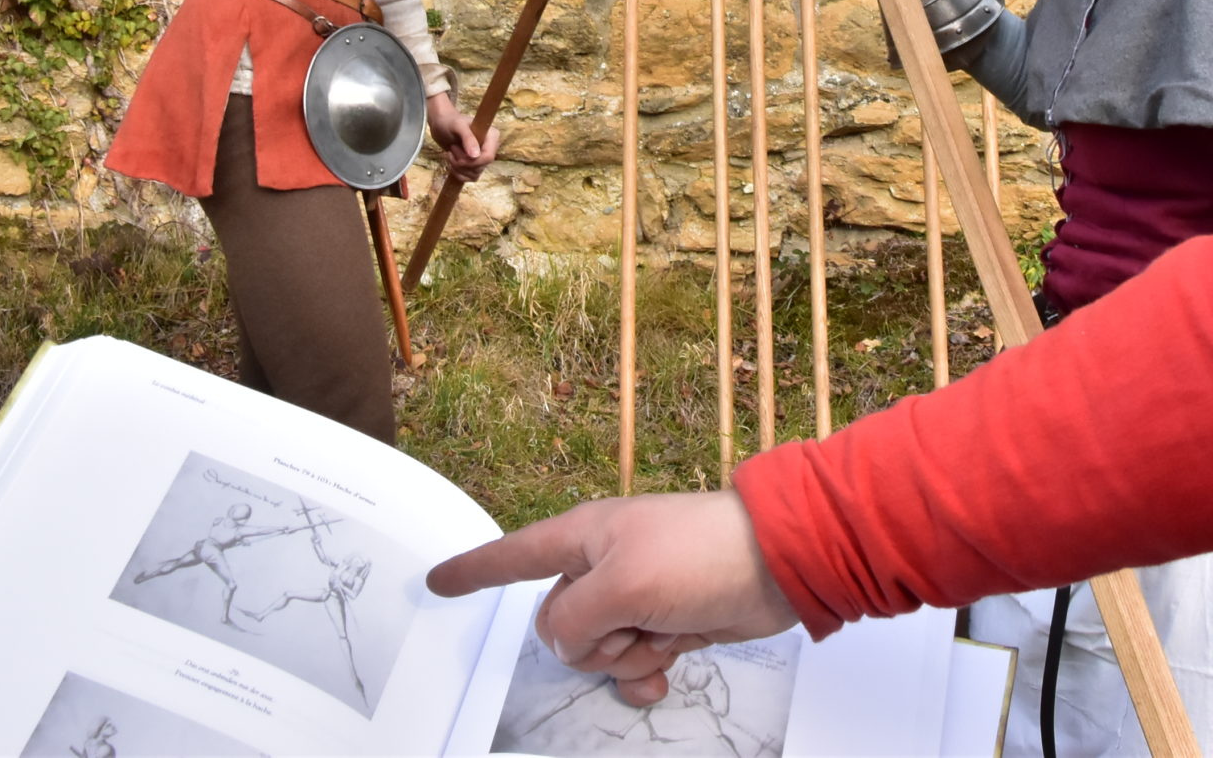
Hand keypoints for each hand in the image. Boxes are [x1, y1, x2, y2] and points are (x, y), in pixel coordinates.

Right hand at [426, 492, 801, 705]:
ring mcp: (635, 596)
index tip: (436, 582)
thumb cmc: (701, 553)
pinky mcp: (666, 622)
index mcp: (583, 539)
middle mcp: (603, 565)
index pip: (513, 555)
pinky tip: (666, 673)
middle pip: (557, 623)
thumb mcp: (622, 586)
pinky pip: (631, 662)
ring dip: (624, 658)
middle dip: (589, 642)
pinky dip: (643, 674)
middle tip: (632, 625)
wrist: (777, 564)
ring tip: (663, 637)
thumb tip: (564, 643)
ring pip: (596, 650)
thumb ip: (573, 619)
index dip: (474, 571)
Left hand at [427, 93, 498, 176]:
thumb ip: (468, 138)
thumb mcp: (458, 126)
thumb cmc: (450, 122)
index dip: (474, 162)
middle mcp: (490, 148)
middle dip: (462, 163)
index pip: (489, 157)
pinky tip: (452, 162)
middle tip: (452, 150)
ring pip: (475, 174)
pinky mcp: (475, 165)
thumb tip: (476, 156)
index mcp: (492, 136)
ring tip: (450, 153)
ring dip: (458, 168)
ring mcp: (482, 158)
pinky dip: (458, 174)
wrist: (441, 125)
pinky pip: (470, 178)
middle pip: (480, 167)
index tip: (459, 156)